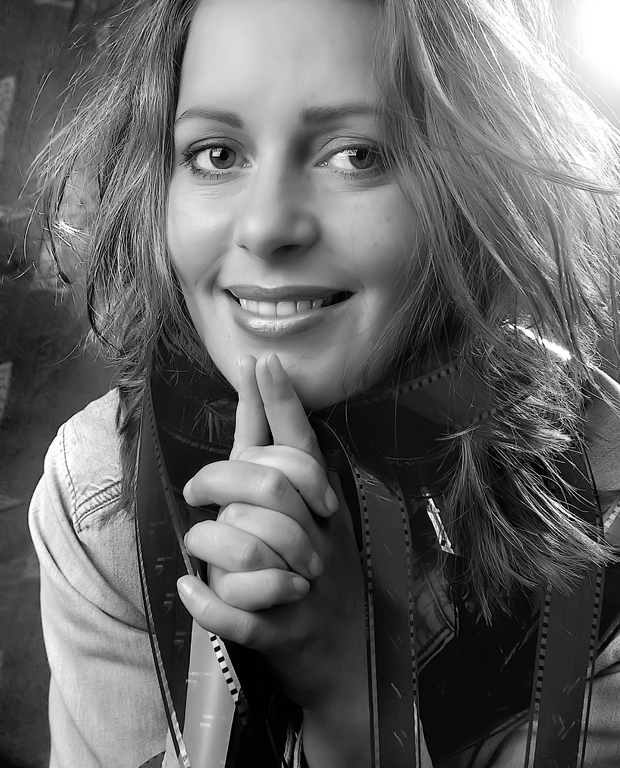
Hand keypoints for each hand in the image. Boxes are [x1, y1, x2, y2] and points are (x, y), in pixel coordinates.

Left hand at [177, 351, 366, 716]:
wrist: (345, 659)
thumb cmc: (315, 575)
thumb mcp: (309, 517)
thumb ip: (277, 463)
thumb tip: (253, 396)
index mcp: (322, 510)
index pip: (301, 448)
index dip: (281, 404)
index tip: (262, 360)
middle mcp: (318, 541)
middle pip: (270, 486)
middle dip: (221, 479)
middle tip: (196, 491)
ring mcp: (303, 590)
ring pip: (250, 547)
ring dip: (210, 545)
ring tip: (196, 550)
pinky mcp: (283, 635)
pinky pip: (239, 615)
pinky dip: (207, 602)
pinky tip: (189, 588)